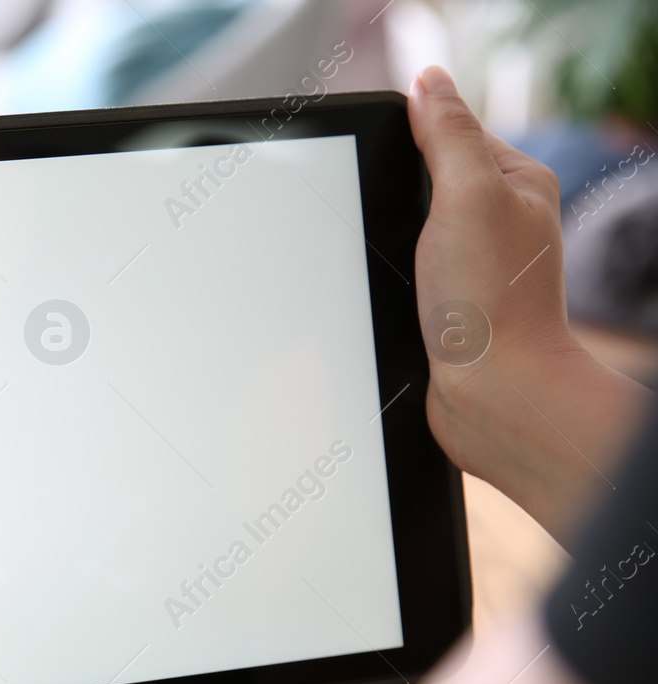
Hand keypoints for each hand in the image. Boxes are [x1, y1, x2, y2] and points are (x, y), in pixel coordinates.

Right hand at [408, 66, 649, 543]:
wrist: (491, 394)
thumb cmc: (491, 302)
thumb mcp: (467, 194)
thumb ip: (448, 133)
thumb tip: (428, 81)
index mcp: (515, 181)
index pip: (448, 131)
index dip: (406, 141)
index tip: (376, 162)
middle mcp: (498, 221)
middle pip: (422, 182)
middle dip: (390, 196)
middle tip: (386, 225)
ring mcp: (472, 266)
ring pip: (407, 232)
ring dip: (386, 243)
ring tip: (392, 265)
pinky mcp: (447, 306)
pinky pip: (403, 274)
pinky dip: (387, 279)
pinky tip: (387, 293)